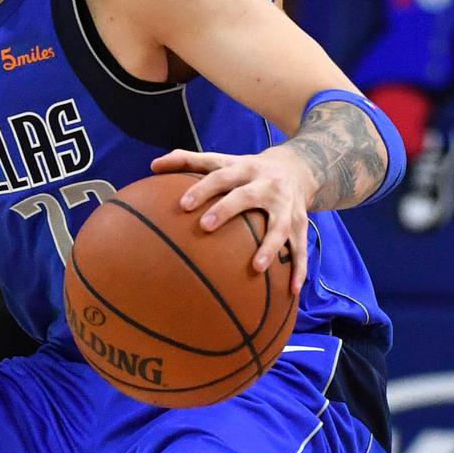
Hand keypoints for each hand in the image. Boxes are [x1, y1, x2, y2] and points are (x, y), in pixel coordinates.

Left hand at [151, 146, 313, 294]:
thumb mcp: (222, 161)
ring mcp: (286, 205)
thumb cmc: (246, 170)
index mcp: (244, 169)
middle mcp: (266, 185)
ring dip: (270, 246)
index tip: (182, 205)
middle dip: (226, 209)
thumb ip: (187, 161)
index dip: (202, 189)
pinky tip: (292, 291)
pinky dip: (299, 269)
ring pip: (280, 226)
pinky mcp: (301, 223)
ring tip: (256, 268)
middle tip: (205, 226)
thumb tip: (152, 165)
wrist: (298, 167)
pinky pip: (300, 248)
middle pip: (246, 196)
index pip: (219, 177)